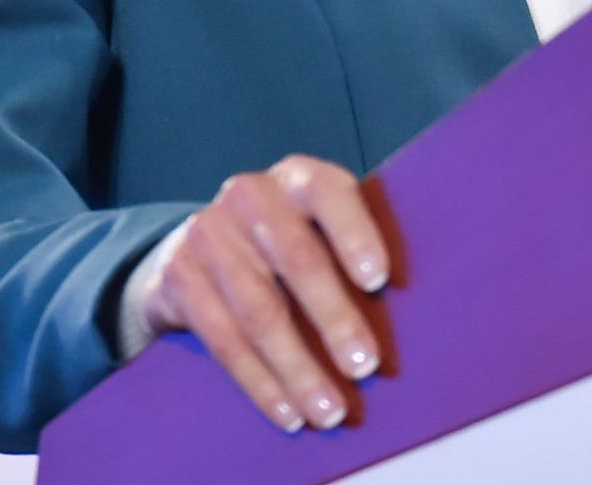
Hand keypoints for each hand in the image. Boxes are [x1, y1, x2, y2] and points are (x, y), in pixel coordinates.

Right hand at [132, 154, 391, 431]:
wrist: (197, 246)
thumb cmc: (286, 244)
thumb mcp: (315, 228)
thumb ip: (350, 253)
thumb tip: (412, 314)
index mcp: (297, 177)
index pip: (329, 193)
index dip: (355, 235)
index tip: (380, 281)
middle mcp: (250, 195)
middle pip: (296, 259)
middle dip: (334, 318)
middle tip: (365, 367)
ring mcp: (208, 233)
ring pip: (259, 310)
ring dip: (298, 369)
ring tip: (329, 411)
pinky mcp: (178, 276)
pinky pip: (223, 340)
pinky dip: (260, 383)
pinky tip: (288, 413)